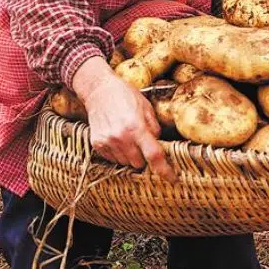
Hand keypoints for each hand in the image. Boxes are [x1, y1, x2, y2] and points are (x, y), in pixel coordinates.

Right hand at [71, 57, 175, 180]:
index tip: (172, 178)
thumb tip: (160, 144)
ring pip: (126, 163)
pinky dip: (119, 153)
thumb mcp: (146, 106)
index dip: (164, 170)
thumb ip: (154, 127)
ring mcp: (107, 142)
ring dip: (131, 156)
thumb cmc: (124, 95)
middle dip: (144, 157)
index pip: (153, 155)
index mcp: (136, 127)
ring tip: (128, 137)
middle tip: (142, 142)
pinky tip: (118, 138)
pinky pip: (113, 159)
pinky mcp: (97, 144)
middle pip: (139, 163)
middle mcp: (120, 137)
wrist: (98, 89)